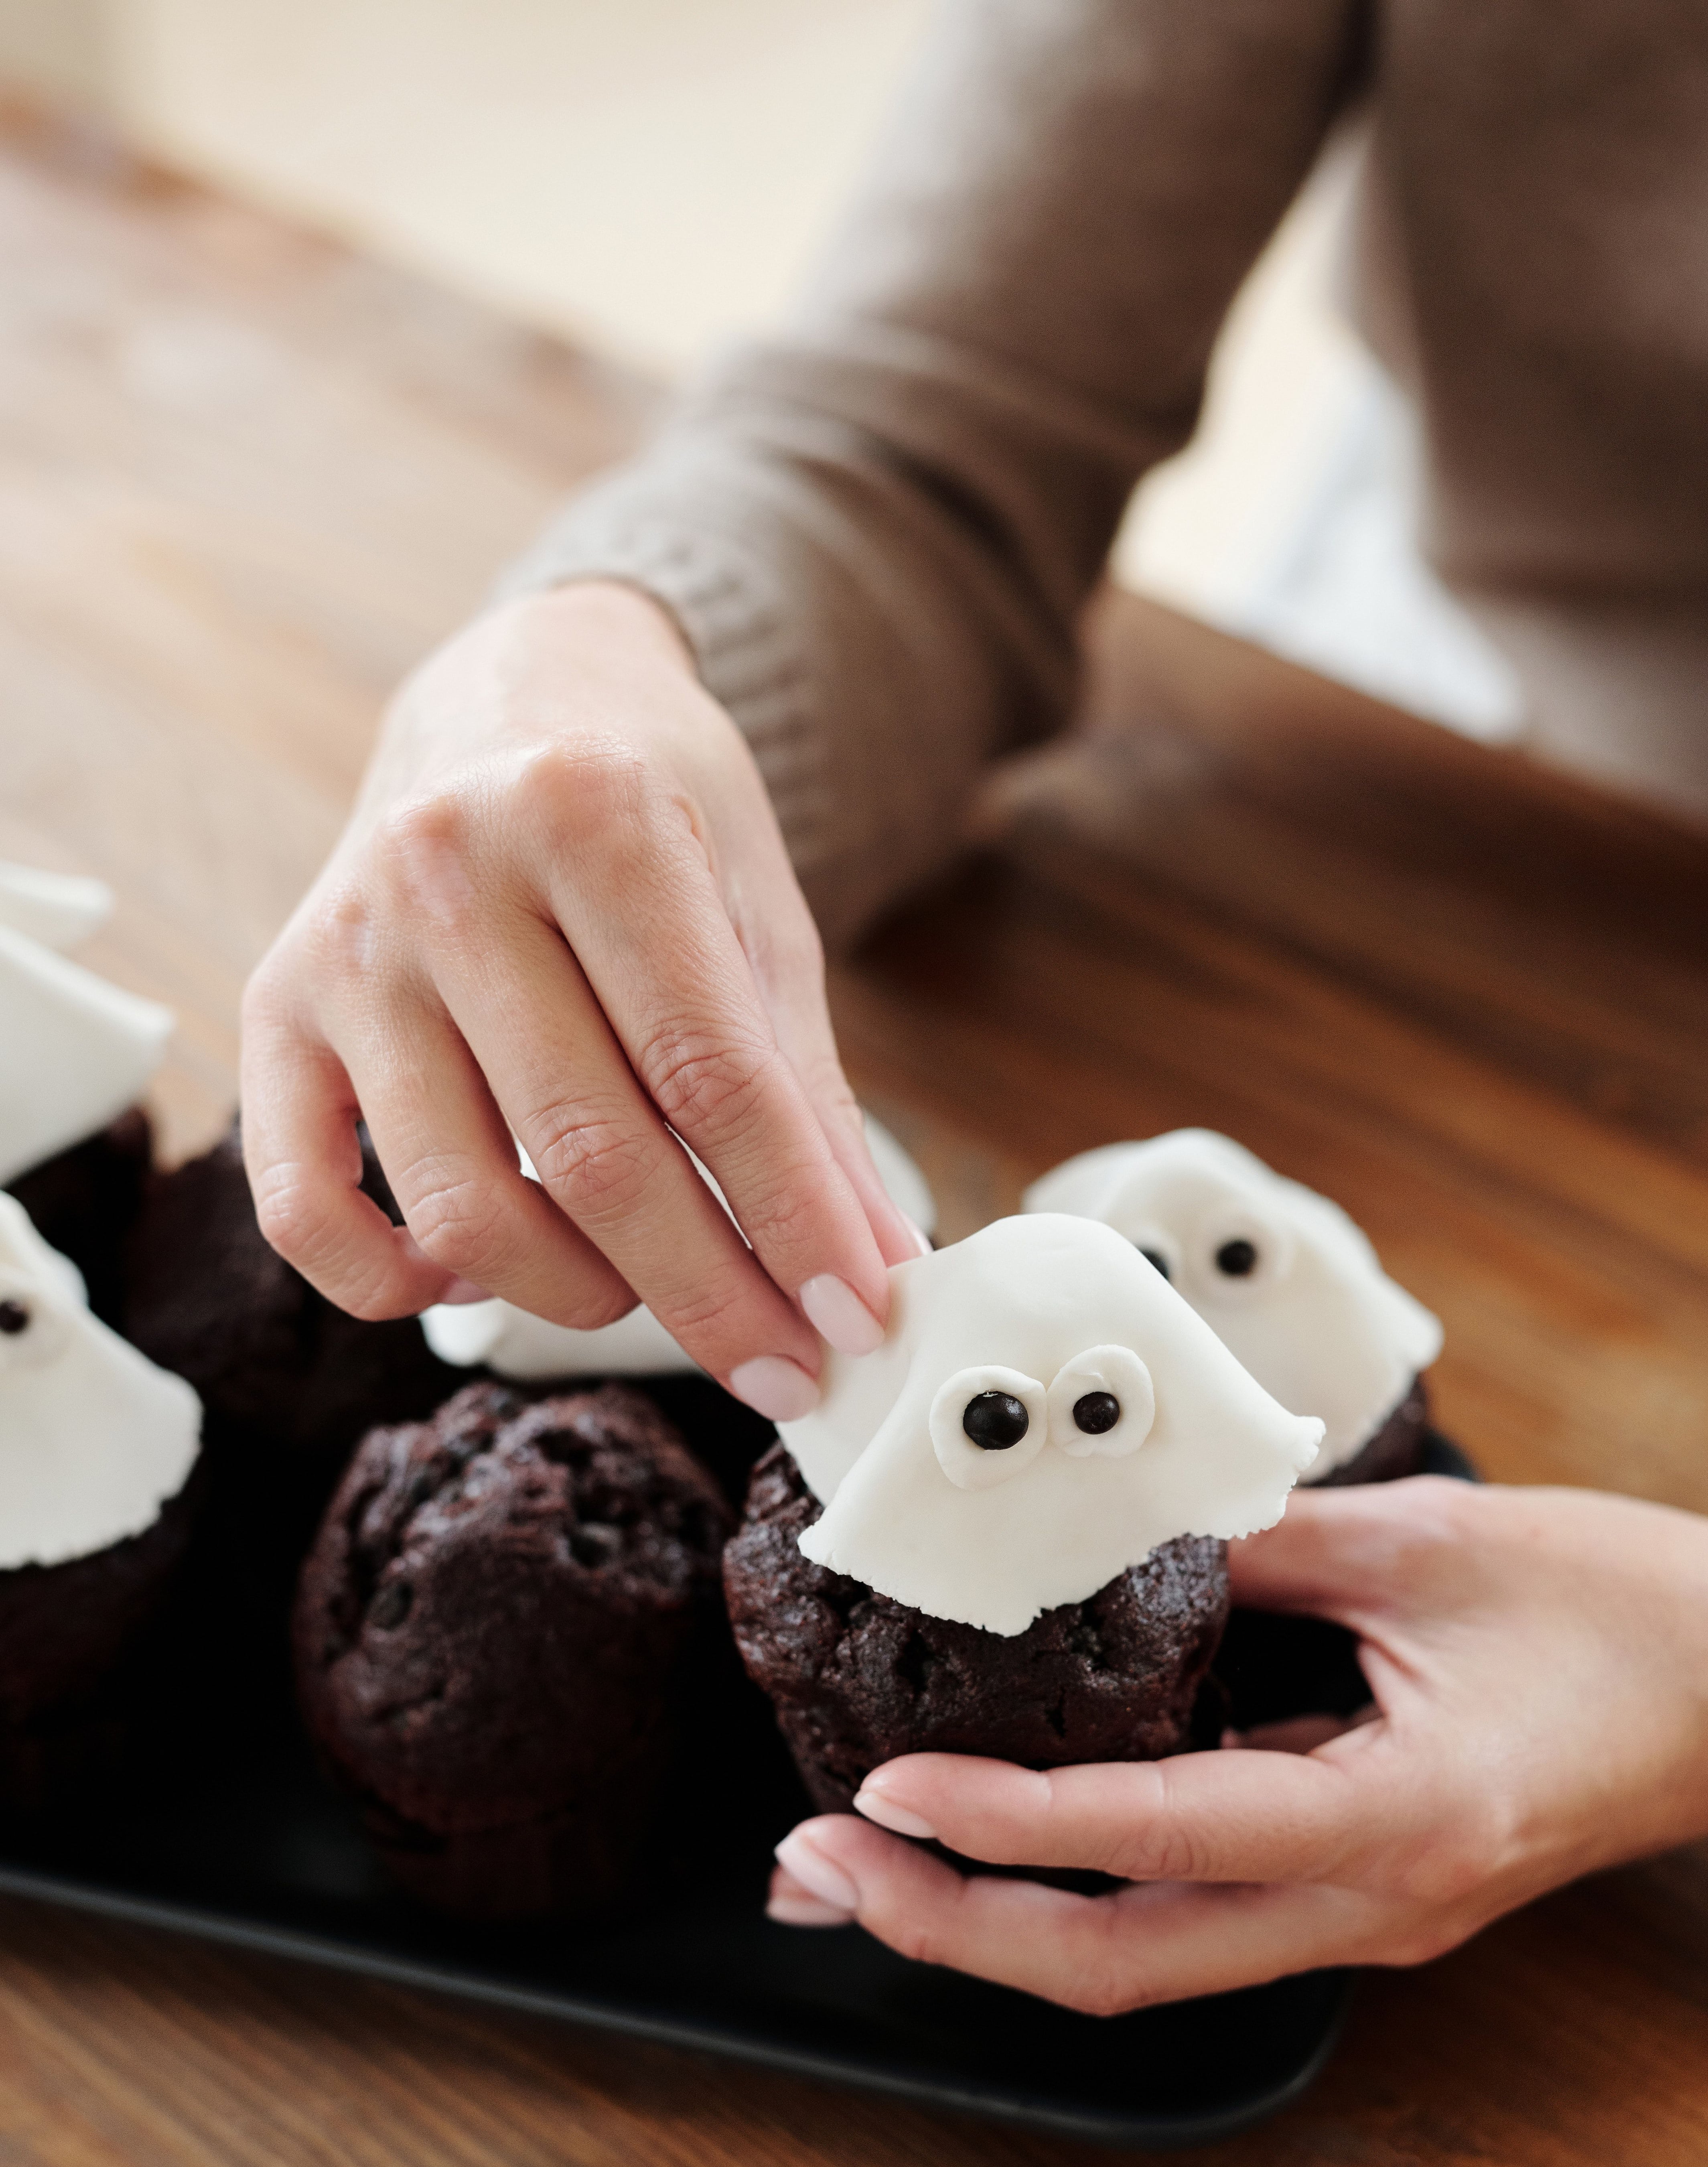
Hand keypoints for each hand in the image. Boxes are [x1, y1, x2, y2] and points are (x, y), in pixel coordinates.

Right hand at [240, 582, 920, 1417]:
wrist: (515, 697)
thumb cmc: (652, 814)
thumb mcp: (759, 919)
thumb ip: (810, 1100)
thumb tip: (873, 1275)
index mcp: (591, 818)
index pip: (708, 1079)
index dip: (792, 1222)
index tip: (856, 1320)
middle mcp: (448, 871)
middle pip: (590, 1157)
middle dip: (707, 1295)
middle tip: (784, 1367)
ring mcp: (348, 947)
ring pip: (463, 1204)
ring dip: (574, 1295)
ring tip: (640, 1290)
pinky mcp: (273, 1008)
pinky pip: (302, 1205)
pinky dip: (391, 1283)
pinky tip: (472, 1281)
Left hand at [766, 1477, 1707, 2010]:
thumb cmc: (1625, 1606)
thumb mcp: (1428, 1542)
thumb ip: (1257, 1546)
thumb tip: (1104, 1533)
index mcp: (1398, 1819)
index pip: (1158, 1842)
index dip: (1009, 1828)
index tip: (881, 1793)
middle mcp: (1373, 1904)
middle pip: (1124, 1971)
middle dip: (955, 1932)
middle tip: (817, 1870)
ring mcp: (1368, 1918)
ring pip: (1149, 1965)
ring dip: (999, 1926)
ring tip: (861, 1866)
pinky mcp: (1364, 1894)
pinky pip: (1197, 1918)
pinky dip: (1081, 1888)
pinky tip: (999, 1838)